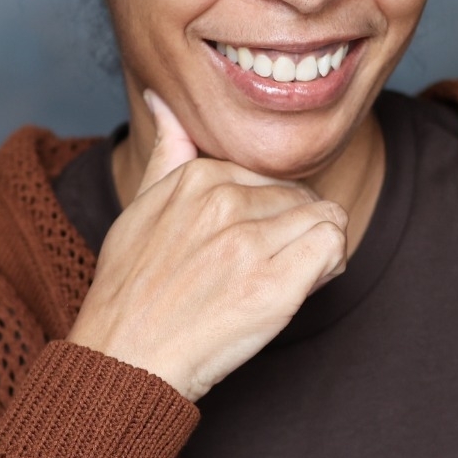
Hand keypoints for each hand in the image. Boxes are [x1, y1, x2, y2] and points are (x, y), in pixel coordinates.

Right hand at [64, 91, 349, 401]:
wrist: (124, 359)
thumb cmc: (133, 289)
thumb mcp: (139, 206)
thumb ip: (166, 150)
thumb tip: (160, 98)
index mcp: (199, 176)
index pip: (272, 178)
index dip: (272, 217)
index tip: (250, 251)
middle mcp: (224, 201)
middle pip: (302, 199)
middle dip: (296, 232)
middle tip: (270, 271)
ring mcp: (249, 242)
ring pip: (325, 218)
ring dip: (319, 250)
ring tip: (287, 279)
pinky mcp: (273, 285)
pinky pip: (333, 247)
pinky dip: (330, 266)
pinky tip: (302, 288)